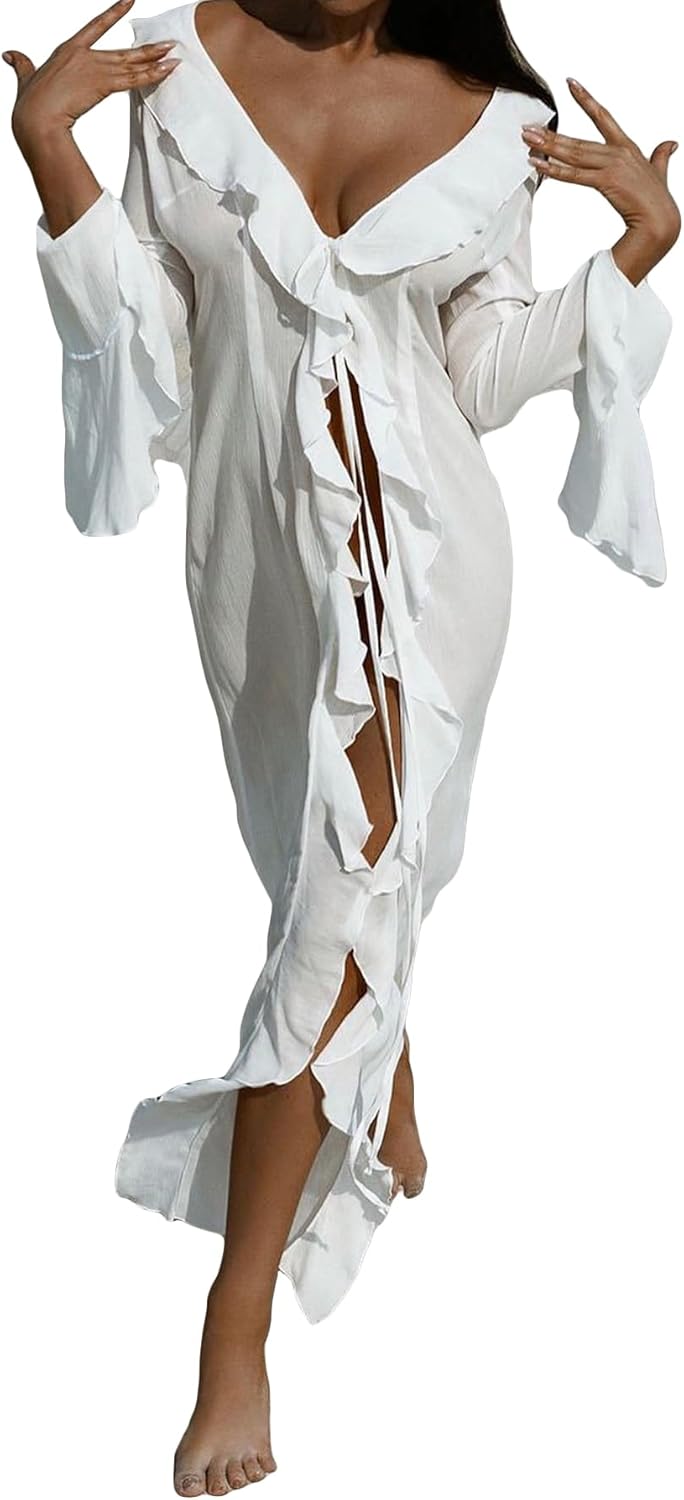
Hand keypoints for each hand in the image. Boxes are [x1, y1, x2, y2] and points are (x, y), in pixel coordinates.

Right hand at [3, 0, 179, 152]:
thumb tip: (10, 55)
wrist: (37, 117)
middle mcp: (85, 56)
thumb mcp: (26, 78)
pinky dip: (152, 75)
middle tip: (168, 44)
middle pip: (123, 51)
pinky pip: (133, 79)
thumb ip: (22, 65)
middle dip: (147, 49)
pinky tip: (166, 71)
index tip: (129, 2)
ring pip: (132, 64)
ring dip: (155, 61)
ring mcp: (95, 69)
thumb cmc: (31, 103)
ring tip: (174, 56)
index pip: (96, 26)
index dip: (114, 13)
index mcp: (69, 50)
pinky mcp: (103, 84)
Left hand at [521, 78, 680, 274]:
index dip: (586, 99)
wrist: (660, 219)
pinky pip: (574, 175)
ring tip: (527, 140)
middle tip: (528, 128)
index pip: (602, 116)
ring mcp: (611, 166)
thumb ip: (662, 155)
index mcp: (627, 146)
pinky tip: (538, 165)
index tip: (571, 84)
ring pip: (573, 154)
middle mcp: (617, 152)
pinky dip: (554, 170)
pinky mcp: (606, 181)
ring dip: (547, 148)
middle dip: (551, 134)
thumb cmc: (658, 198)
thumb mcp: (659, 171)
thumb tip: (671, 144)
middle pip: (577, 140)